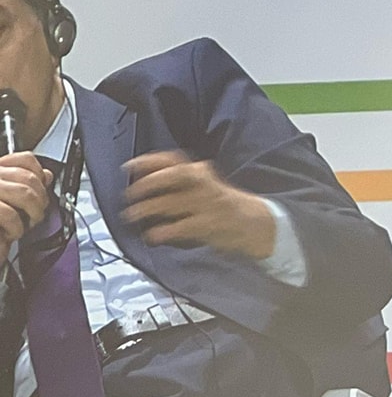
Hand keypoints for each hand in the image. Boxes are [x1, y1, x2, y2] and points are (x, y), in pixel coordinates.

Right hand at [0, 151, 50, 245]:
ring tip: (24, 225)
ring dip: (33, 215)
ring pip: (25, 193)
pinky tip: (9, 233)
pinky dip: (17, 229)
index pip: (26, 159)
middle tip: (33, 216)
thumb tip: (47, 175)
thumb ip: (28, 186)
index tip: (40, 193)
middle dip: (41, 202)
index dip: (40, 176)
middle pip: (30, 178)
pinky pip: (10, 214)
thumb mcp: (15, 203)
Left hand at [122, 151, 276, 259]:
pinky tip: (152, 236)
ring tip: (131, 216)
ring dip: (147, 209)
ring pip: (172, 202)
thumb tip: (143, 185)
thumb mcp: (207, 187)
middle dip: (146, 185)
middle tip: (128, 195)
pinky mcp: (211, 225)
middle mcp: (205, 185)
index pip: (173, 160)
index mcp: (202, 174)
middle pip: (171, 177)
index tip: (128, 167)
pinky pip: (182, 227)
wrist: (259, 226)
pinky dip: (163, 232)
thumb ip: (180, 183)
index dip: (149, 162)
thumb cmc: (226, 207)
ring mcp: (209, 205)